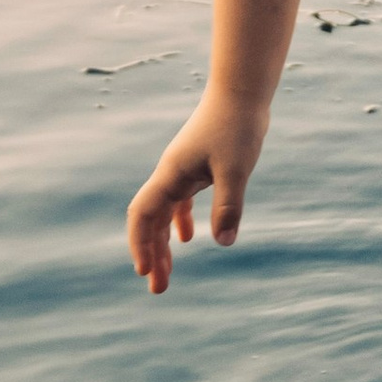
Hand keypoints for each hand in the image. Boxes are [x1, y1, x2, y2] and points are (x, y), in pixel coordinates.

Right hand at [126, 93, 270, 291]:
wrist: (241, 92)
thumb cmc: (238, 126)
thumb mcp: (236, 169)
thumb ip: (229, 205)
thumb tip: (223, 243)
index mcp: (171, 175)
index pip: (143, 215)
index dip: (140, 244)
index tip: (146, 271)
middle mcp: (170, 175)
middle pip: (150, 221)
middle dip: (151, 255)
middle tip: (157, 290)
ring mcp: (181, 171)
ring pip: (164, 214)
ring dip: (164, 244)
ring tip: (168, 274)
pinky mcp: (196, 167)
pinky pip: (181, 201)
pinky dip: (181, 222)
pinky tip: (189, 240)